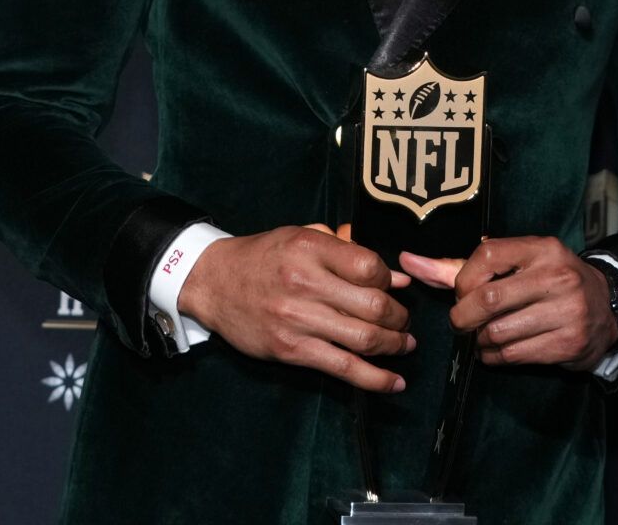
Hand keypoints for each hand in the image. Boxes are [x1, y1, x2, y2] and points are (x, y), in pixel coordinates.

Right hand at [178, 224, 415, 392]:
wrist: (213, 282)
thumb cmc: (263, 256)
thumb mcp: (302, 235)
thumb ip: (347, 250)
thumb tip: (397, 277)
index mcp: (310, 248)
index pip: (369, 267)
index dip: (390, 279)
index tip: (394, 286)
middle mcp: (305, 282)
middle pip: (373, 306)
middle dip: (399, 317)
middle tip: (404, 320)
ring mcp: (297, 319)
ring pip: (364, 338)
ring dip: (394, 345)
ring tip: (404, 345)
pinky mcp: (291, 350)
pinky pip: (342, 367)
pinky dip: (374, 378)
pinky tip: (394, 382)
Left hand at [399, 237, 617, 369]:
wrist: (608, 309)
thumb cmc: (548, 282)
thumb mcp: (516, 264)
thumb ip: (459, 265)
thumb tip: (407, 262)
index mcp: (542, 248)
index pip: (486, 256)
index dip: (462, 280)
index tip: (461, 294)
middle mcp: (557, 276)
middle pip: (487, 299)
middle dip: (463, 317)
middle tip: (461, 323)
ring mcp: (567, 311)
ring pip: (497, 332)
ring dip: (479, 341)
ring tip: (482, 337)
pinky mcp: (569, 343)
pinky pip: (514, 356)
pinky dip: (495, 357)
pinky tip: (497, 351)